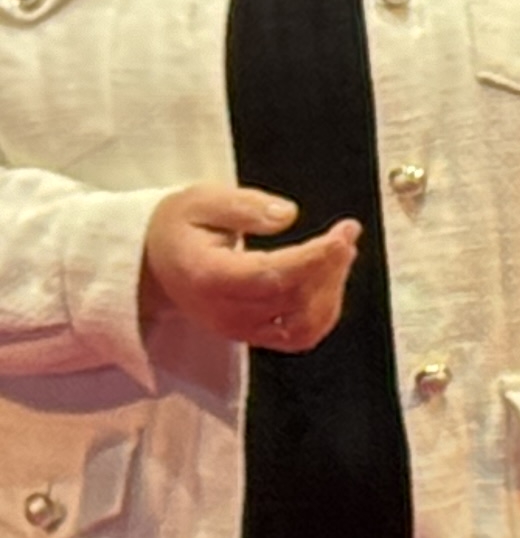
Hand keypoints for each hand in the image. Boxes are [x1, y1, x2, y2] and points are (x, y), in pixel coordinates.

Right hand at [140, 186, 356, 352]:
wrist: (155, 263)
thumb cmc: (180, 229)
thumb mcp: (202, 200)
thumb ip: (244, 206)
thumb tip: (287, 215)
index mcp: (206, 276)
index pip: (270, 276)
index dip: (315, 257)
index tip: (343, 234)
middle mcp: (222, 311)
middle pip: (292, 298)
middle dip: (330, 266)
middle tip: (346, 234)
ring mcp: (238, 329)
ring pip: (303, 324)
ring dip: (333, 289)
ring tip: (341, 253)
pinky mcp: (252, 336)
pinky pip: (300, 336)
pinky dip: (325, 312)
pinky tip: (330, 281)